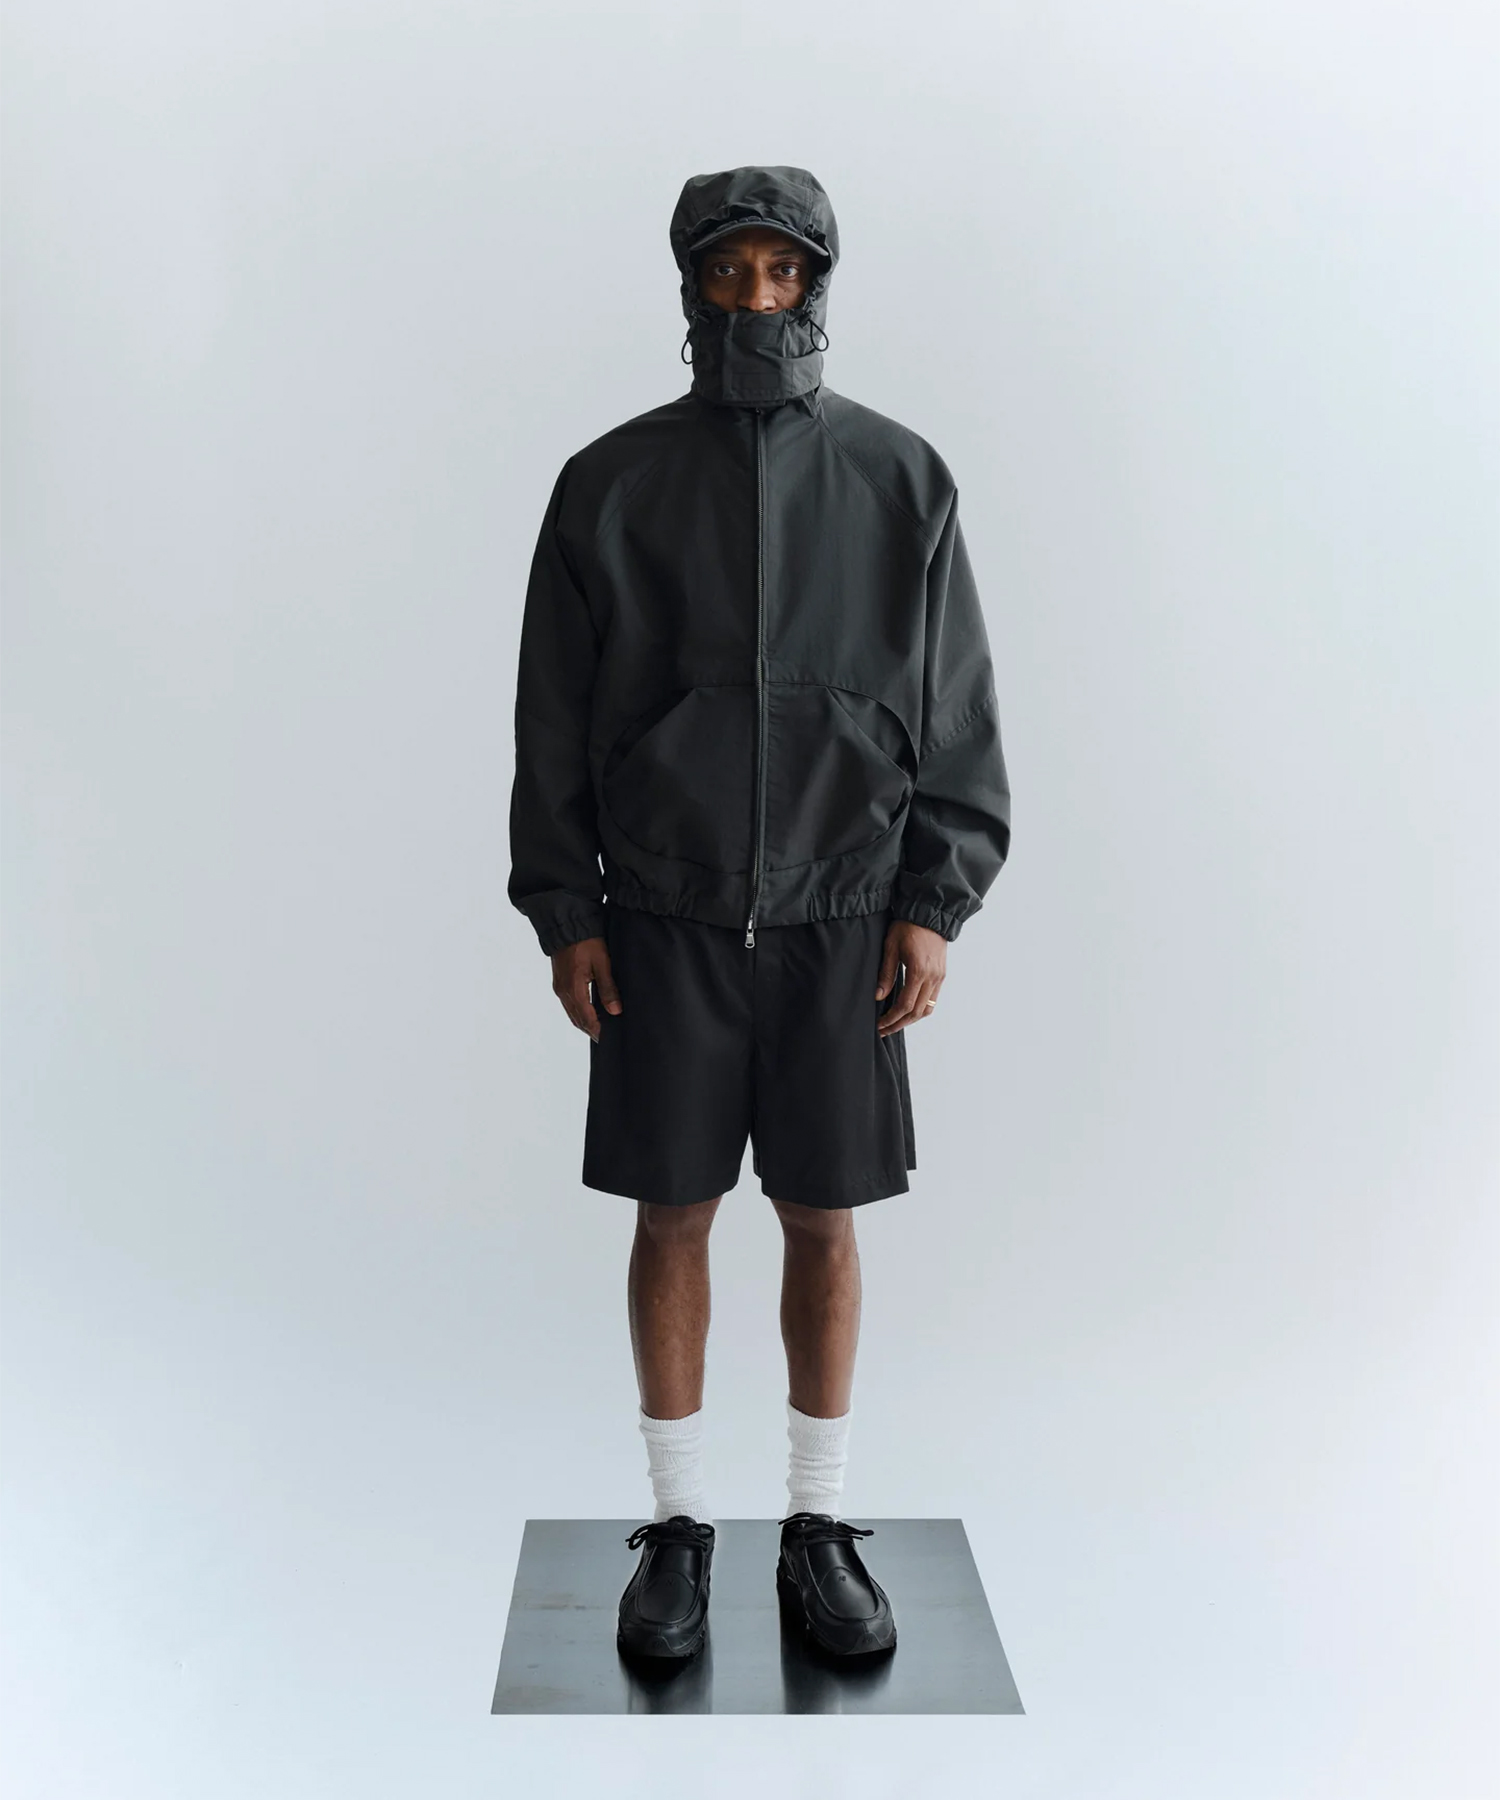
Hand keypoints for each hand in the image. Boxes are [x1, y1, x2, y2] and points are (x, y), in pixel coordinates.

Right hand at [551, 936, 621, 1040]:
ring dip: (584, 1022)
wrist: (567, 925)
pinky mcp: (559, 982)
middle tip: (606, 1038)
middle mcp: (563, 992)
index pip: (587, 1018)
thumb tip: (615, 1011)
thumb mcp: (602, 963)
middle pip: (577, 1020)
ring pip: (572, 1013)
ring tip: (600, 1028)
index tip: (609, 1039)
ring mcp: (559, 988)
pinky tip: (589, 1013)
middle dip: (591, 1030)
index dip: (598, 1031)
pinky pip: (568, 1004)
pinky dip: (579, 1013)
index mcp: (573, 989)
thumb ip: (608, 988)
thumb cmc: (586, 941)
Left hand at [875, 920, 946, 1035]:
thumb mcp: (891, 947)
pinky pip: (933, 1000)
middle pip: (916, 1012)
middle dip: (899, 1024)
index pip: (905, 1005)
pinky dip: (920, 1009)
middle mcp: (932, 977)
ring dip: (910, 1020)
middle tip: (884, 1030)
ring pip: (927, 1009)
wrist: (930, 914)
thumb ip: (885, 973)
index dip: (891, 1018)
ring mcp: (939, 977)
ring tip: (895, 1023)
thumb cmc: (908, 927)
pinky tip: (908, 1010)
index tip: (879, 1024)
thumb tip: (878, 996)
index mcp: (919, 971)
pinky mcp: (941, 975)